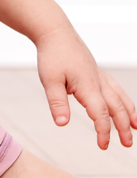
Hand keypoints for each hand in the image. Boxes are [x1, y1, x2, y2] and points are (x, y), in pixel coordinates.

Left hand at [36, 26, 136, 149]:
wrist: (54, 32)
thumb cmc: (51, 55)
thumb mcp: (49, 80)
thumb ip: (57, 103)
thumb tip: (62, 124)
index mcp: (87, 86)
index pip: (100, 114)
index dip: (103, 131)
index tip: (103, 146)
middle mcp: (98, 81)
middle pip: (116, 108)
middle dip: (123, 127)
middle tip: (127, 144)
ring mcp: (98, 75)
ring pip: (120, 96)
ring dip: (129, 113)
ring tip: (136, 127)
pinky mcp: (96, 70)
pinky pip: (115, 87)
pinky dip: (123, 98)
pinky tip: (122, 104)